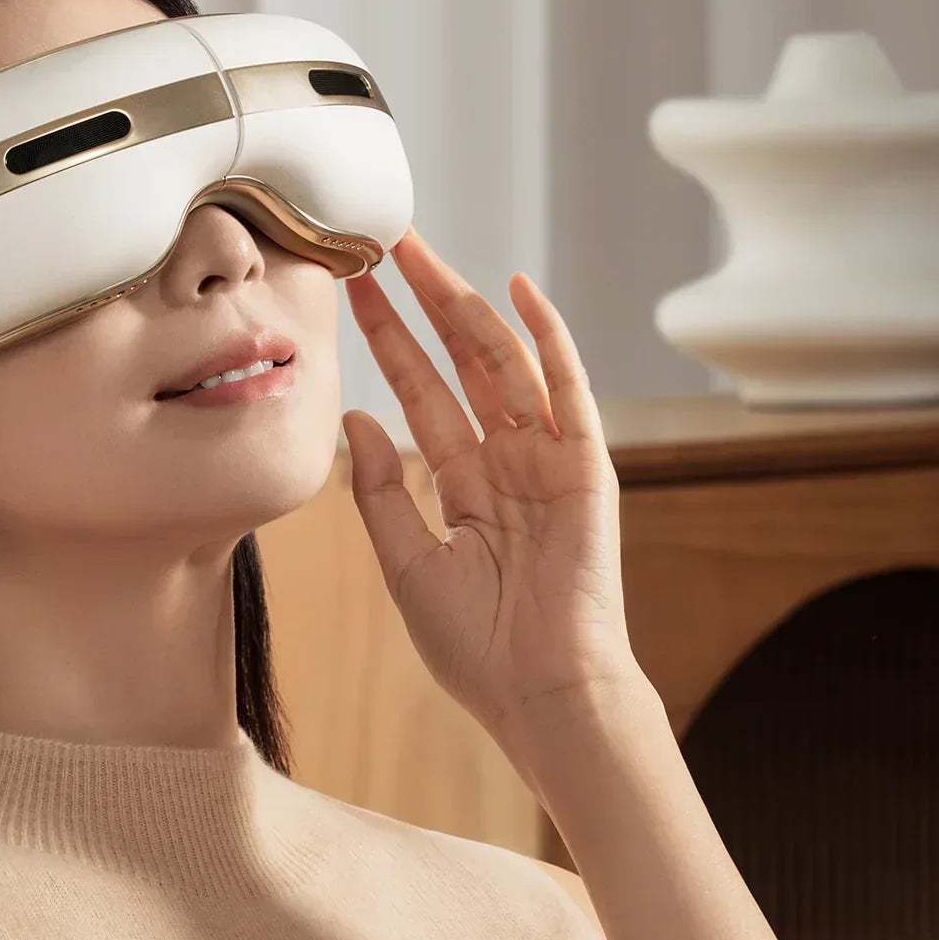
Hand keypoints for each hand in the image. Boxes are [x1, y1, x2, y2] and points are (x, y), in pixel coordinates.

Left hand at [339, 228, 643, 742]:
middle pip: (459, 363)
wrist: (542, 693)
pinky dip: (547, 337)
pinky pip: (566, 388)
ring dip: (464, 303)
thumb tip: (352, 416)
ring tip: (420, 252)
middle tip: (382, 245)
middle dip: (421, 303)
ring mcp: (549, 460)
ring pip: (503, 361)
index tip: (352, 293)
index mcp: (467, 487)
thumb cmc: (478, 648)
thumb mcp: (406, 563)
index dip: (387, 342)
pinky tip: (517, 289)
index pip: (421, 395)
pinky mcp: (586, 467)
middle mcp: (508, 462)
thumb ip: (378, 491)